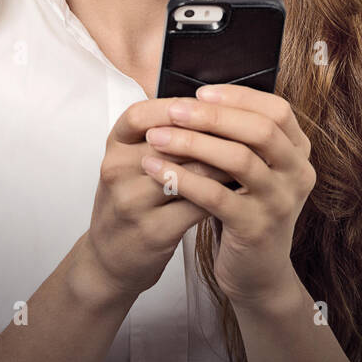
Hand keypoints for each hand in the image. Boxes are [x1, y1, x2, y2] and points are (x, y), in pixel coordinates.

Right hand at [80, 98, 235, 300]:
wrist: (110, 258)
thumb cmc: (131, 200)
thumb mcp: (131, 162)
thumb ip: (161, 135)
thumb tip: (210, 106)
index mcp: (114, 147)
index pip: (141, 115)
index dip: (175, 107)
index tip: (208, 103)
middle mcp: (118, 171)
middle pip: (172, 141)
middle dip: (214, 133)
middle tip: (246, 127)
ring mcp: (133, 202)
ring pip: (192, 171)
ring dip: (227, 161)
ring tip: (251, 154)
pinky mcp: (154, 231)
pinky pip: (199, 204)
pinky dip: (224, 191)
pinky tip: (241, 185)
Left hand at [140, 85, 316, 306]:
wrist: (257, 273)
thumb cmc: (246, 209)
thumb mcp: (253, 171)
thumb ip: (238, 137)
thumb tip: (196, 98)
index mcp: (298, 153)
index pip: (277, 110)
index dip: (239, 97)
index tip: (201, 92)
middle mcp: (298, 174)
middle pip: (260, 130)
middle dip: (213, 116)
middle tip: (174, 110)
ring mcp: (280, 203)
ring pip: (239, 160)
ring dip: (193, 143)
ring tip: (157, 137)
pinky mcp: (256, 229)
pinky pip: (216, 196)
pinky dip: (183, 179)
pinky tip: (157, 170)